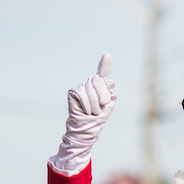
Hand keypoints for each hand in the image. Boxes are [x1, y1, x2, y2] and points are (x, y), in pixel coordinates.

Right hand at [49, 54, 117, 175]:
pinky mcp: (74, 91)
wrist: (86, 128)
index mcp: (101, 87)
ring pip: (92, 91)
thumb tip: (108, 80)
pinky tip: (84, 110)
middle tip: (99, 108)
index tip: (107, 55)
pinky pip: (83, 94)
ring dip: (95, 106)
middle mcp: (90, 84)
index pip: (103, 74)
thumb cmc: (98, 118)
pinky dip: (87, 106)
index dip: (105, 64)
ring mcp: (82, 87)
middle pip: (101, 82)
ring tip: (92, 111)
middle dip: (103, 98)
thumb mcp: (109, 105)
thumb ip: (110, 92)